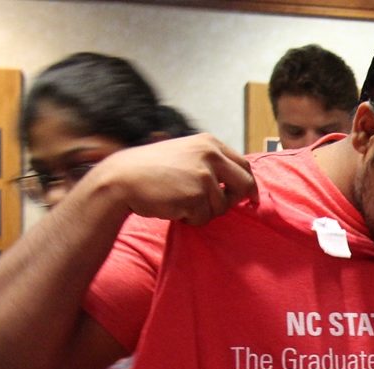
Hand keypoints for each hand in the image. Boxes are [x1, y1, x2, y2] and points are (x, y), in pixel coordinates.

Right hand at [77, 133, 257, 224]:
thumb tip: (238, 182)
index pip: (243, 164)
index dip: (249, 183)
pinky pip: (204, 218)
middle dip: (238, 200)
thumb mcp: (184, 154)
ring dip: (204, 211)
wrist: (122, 178)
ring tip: (180, 202)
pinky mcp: (196, 196)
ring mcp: (205, 176)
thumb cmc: (151, 170)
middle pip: (245, 184)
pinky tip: (174, 208)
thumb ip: (209, 163)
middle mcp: (211, 156)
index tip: (251, 197)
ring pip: (221, 206)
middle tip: (222, 208)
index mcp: (209, 143)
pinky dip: (191, 219)